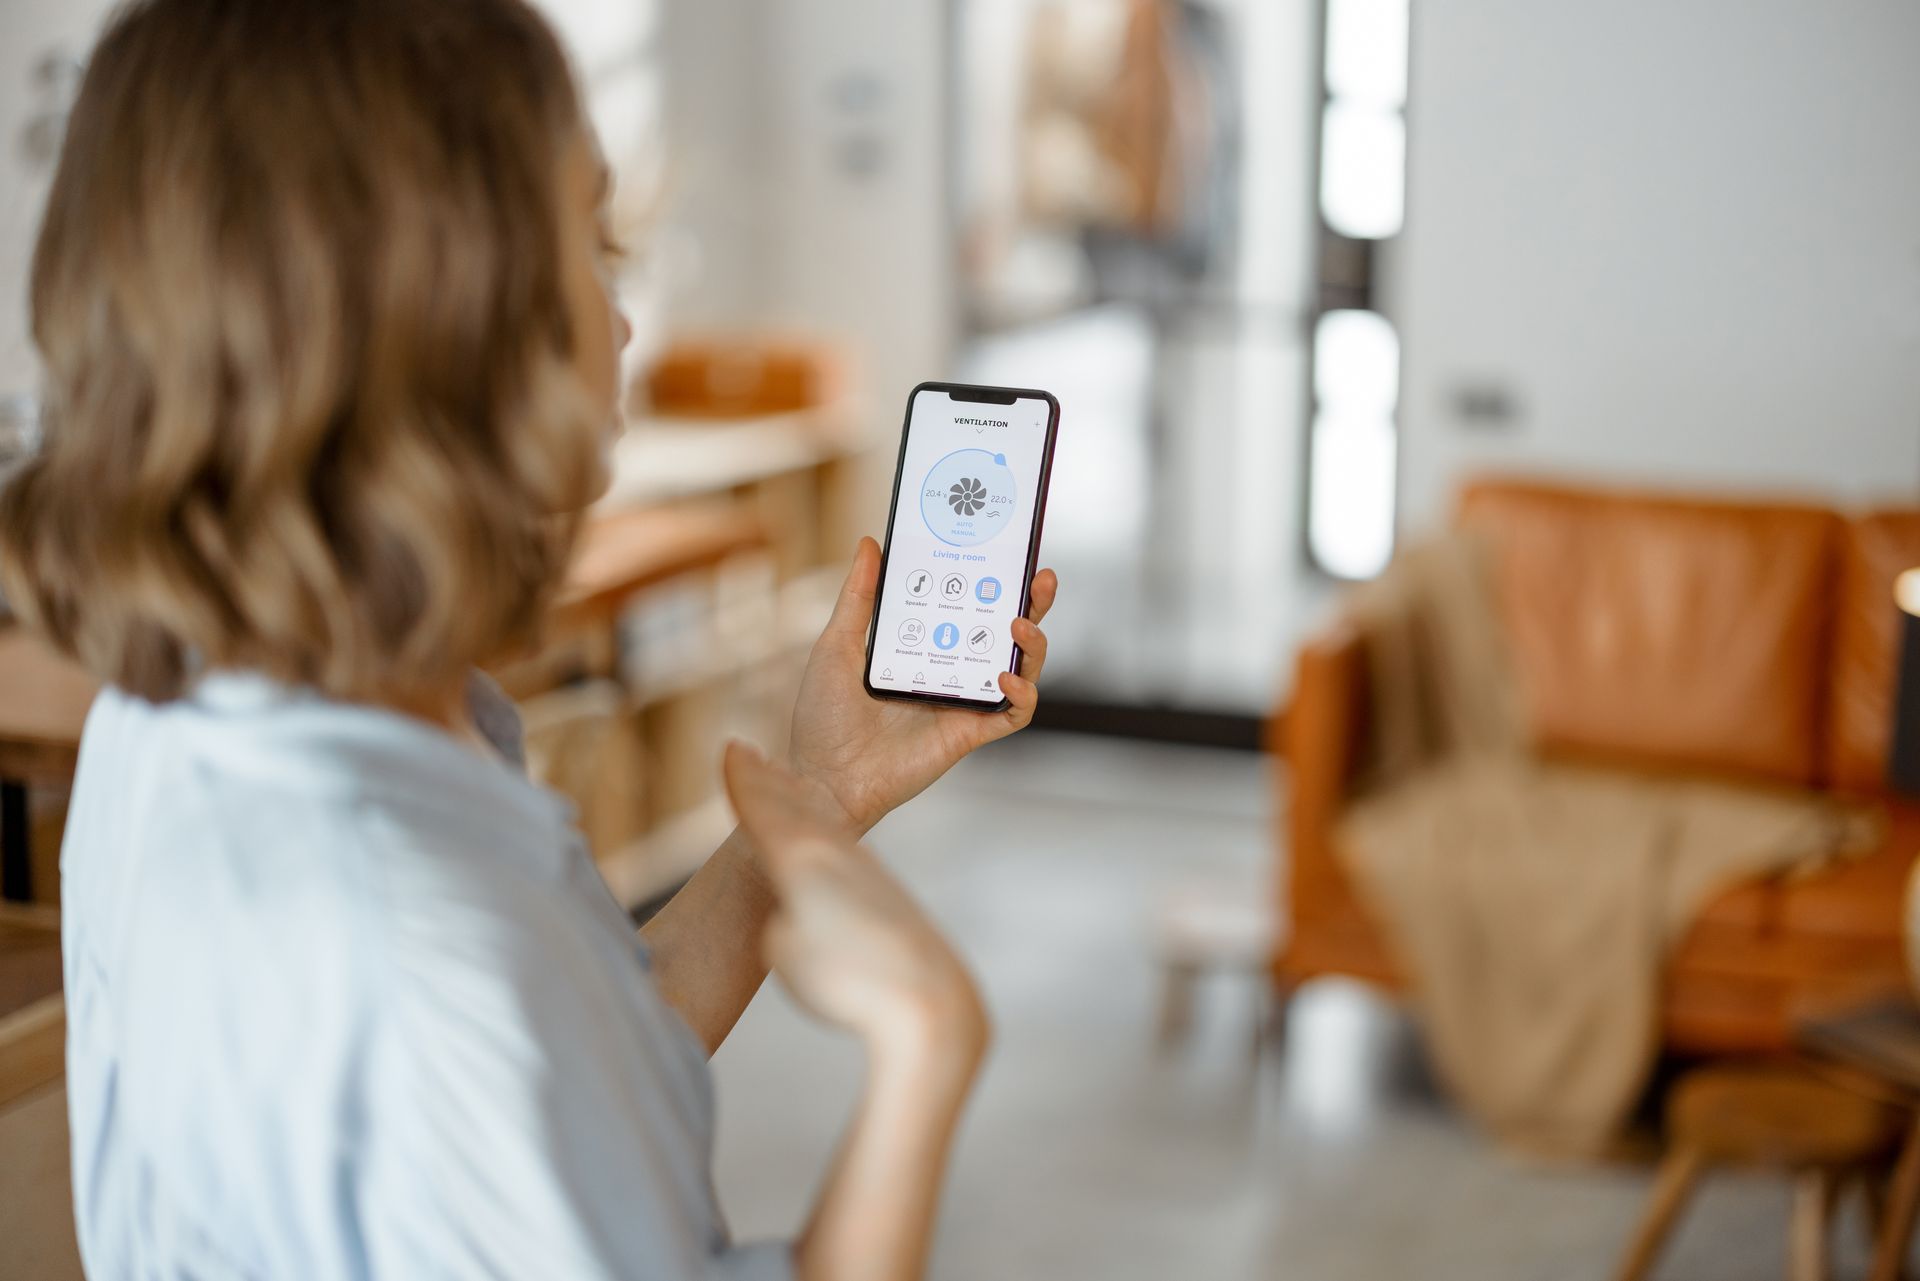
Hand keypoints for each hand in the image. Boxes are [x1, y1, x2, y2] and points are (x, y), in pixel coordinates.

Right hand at [723, 742, 988, 1066]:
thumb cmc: (846, 980)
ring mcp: (866, 871)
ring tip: (787, 784)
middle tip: (750, 754)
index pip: (762, 809)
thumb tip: (798, 916)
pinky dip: (830, 832)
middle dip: (768, 781)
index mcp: (800, 859)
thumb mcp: (783, 950)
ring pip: (824, 824)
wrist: (926, 1000)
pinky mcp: (887, 894)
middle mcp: (835, 854)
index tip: (731, 748)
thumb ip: (781, 917)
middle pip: (793, 807)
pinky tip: (832, 840)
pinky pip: (846, 848)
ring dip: (801, 803)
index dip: (743, 780)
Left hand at [787, 537, 1056, 832]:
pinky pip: (1013, 713)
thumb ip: (859, 597)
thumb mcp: (837, 645)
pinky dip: (1021, 695)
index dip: (993, 580)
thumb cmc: (824, 718)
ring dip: (1033, 645)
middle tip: (1042, 578)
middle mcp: (949, 670)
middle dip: (1032, 604)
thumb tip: (870, 543)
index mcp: (922, 645)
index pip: (968, 605)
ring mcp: (963, 701)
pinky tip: (1005, 678)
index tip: (1006, 552)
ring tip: (1020, 625)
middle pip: (1005, 632)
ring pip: (1020, 669)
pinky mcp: (970, 732)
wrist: (825, 778)